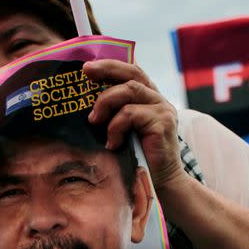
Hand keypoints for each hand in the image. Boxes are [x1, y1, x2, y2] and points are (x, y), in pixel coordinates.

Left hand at [84, 59, 186, 191]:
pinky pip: (130, 114)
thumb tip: (85, 104)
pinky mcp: (162, 123)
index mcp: (150, 98)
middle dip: (106, 69)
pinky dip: (115, 127)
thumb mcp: (125, 131)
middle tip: (86, 72)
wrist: (163, 183)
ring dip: (105, 103)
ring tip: (94, 121)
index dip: (111, 65)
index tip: (87, 66)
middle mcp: (159, 100)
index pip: (132, 71)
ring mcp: (163, 110)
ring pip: (129, 90)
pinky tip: (112, 143)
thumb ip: (115, 114)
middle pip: (132, 73)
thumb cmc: (139, 159)